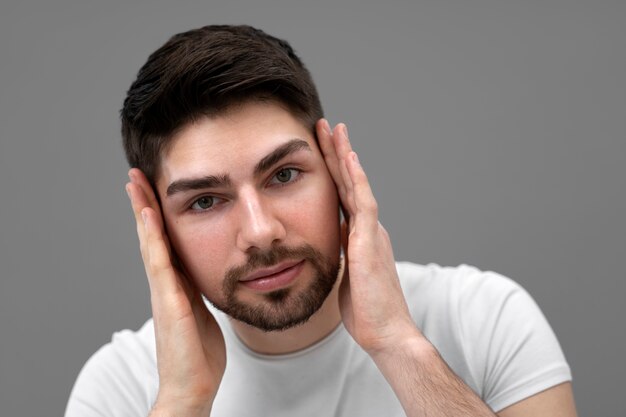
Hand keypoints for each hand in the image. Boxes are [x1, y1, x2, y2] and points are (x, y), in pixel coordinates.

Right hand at [126, 168, 225, 415]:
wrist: (192, 387)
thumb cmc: (198, 353)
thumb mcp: (203, 311)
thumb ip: (200, 290)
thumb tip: (208, 271)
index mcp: (176, 284)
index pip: (164, 241)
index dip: (157, 213)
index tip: (153, 186)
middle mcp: (165, 284)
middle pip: (152, 236)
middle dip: (143, 203)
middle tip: (136, 172)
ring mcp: (164, 292)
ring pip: (150, 243)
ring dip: (142, 211)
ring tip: (135, 182)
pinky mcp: (169, 303)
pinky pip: (160, 264)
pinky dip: (153, 237)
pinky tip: (149, 215)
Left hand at [317, 120, 420, 354]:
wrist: (385, 333)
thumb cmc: (366, 310)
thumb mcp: (347, 274)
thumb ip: (342, 253)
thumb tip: (331, 239)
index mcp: (361, 235)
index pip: (344, 195)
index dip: (334, 170)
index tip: (323, 148)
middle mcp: (368, 228)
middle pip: (350, 182)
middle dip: (337, 152)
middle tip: (327, 125)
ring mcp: (371, 232)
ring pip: (357, 184)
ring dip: (345, 155)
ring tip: (335, 128)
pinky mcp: (369, 241)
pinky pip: (363, 203)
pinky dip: (357, 179)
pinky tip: (349, 157)